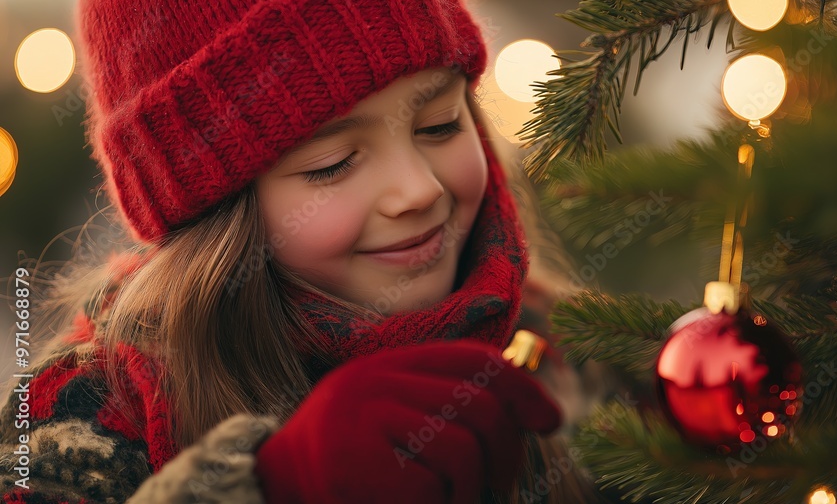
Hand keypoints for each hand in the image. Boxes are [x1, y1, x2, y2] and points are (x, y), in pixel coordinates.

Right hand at [253, 339, 561, 502]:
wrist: (272, 493)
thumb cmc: (350, 468)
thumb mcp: (396, 421)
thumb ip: (445, 404)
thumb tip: (532, 408)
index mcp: (389, 365)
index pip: (475, 360)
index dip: (523, 389)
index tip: (550, 421)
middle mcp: (376, 379)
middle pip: (480, 402)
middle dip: (508, 452)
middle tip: (501, 488)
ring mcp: (365, 416)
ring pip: (465, 445)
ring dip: (475, 489)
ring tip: (455, 503)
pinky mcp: (360, 462)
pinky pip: (437, 482)